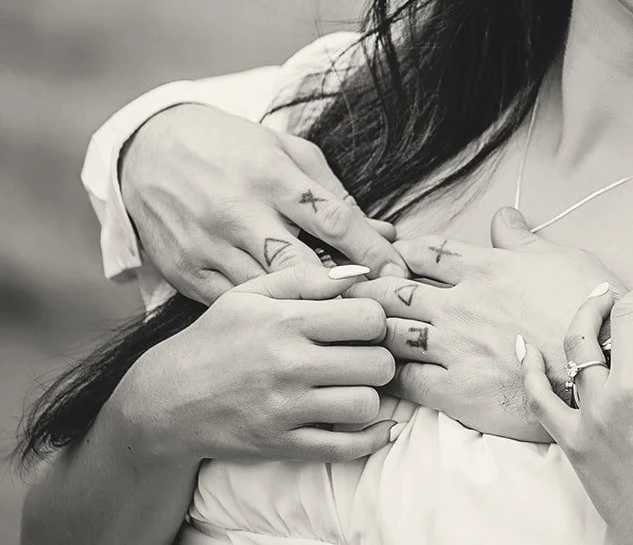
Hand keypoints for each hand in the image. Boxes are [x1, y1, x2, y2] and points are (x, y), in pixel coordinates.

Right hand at [119, 263, 397, 463]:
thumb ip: (306, 277)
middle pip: (377, 364)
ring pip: (367, 405)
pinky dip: (368, 438)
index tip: (362, 325)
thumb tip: (361, 273)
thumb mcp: (250, 295)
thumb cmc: (214, 339)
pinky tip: (370, 424)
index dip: (375, 319)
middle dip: (379, 358)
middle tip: (364, 357)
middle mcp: (288, 366)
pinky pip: (345, 448)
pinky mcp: (281, 445)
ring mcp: (285, 410)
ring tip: (354, 386)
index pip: (369, 318)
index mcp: (285, 323)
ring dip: (370, 396)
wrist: (165, 400)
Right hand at [120, 103, 407, 301]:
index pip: (334, 220)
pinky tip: (292, 325)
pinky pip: (235, 303)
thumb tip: (383, 231)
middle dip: (343, 292)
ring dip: (308, 312)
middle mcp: (239, 213)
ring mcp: (208, 246)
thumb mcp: (288, 151)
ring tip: (344, 326)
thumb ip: (334, 192)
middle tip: (377, 311)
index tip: (399, 275)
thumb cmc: (232, 148)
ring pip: (268, 294)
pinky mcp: (185, 272)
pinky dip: (265, 317)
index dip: (372, 251)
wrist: (148, 151)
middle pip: (302, 266)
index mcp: (272, 176)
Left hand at [342, 209, 619, 442]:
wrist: (606, 362)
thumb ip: (522, 239)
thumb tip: (503, 216)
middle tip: (346, 291)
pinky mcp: (456, 389)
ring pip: (392, 331)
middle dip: (367, 287)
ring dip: (368, 329)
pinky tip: (375, 375)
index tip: (384, 252)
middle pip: (396, 288)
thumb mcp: (561, 258)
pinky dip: (386, 376)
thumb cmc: (589, 306)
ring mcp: (455, 346)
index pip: (428, 251)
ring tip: (350, 330)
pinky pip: (406, 380)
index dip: (400, 249)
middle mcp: (462, 303)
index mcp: (487, 268)